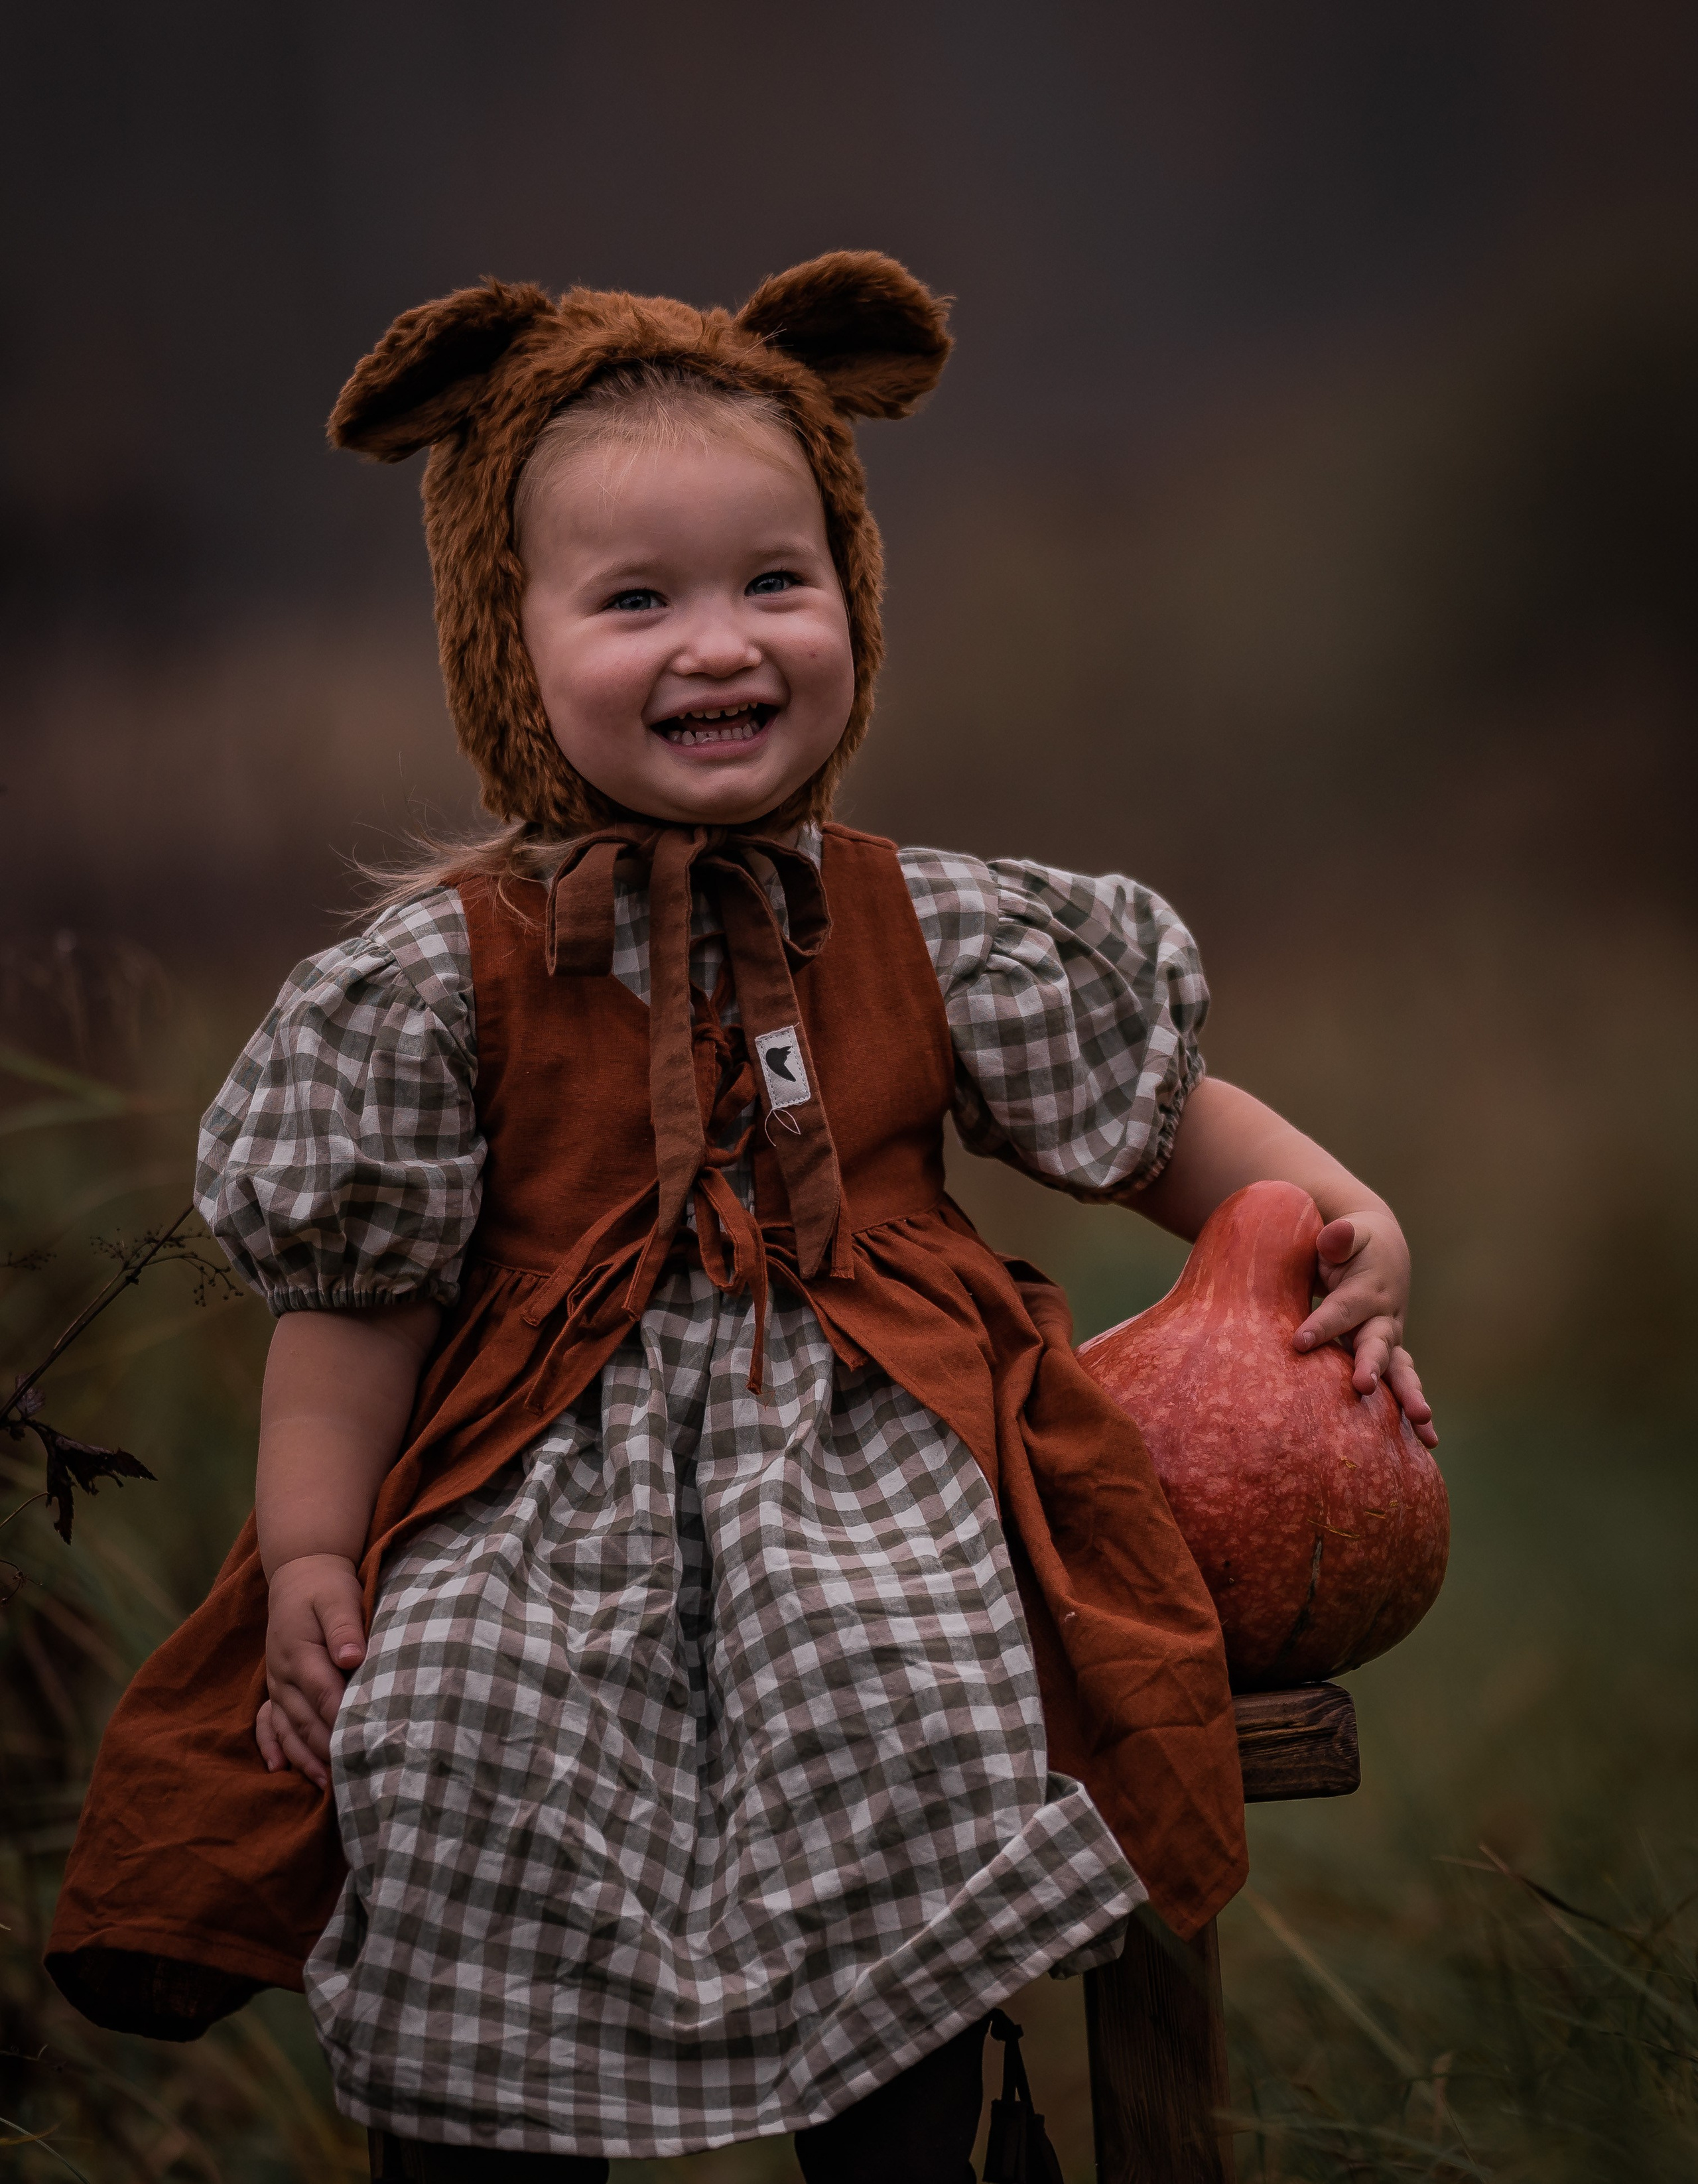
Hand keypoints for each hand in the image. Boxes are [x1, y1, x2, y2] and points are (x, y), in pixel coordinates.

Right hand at [257, 1552, 366, 1787]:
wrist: (300, 1574)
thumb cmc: (326, 1587)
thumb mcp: (337, 1597)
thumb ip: (343, 1627)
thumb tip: (352, 1657)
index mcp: (300, 1651)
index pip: (324, 1693)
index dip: (341, 1720)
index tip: (360, 1744)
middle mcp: (283, 1672)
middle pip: (305, 1718)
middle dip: (325, 1749)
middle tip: (350, 1778)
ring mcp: (276, 1682)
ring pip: (287, 1726)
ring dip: (304, 1756)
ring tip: (326, 1784)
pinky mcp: (275, 1687)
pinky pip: (267, 1721)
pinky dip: (272, 1745)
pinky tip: (279, 1768)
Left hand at [1293, 1211, 1437, 1447]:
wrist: (1382, 1253)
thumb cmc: (1348, 1247)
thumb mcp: (1342, 1237)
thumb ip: (1338, 1238)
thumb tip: (1335, 1234)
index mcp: (1364, 1290)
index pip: (1341, 1309)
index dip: (1321, 1325)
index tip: (1298, 1342)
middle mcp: (1382, 1318)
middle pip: (1377, 1344)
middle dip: (1371, 1365)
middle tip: (1362, 1386)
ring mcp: (1390, 1340)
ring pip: (1401, 1370)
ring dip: (1409, 1395)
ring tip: (1421, 1420)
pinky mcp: (1390, 1357)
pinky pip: (1403, 1385)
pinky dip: (1416, 1412)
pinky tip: (1429, 1444)